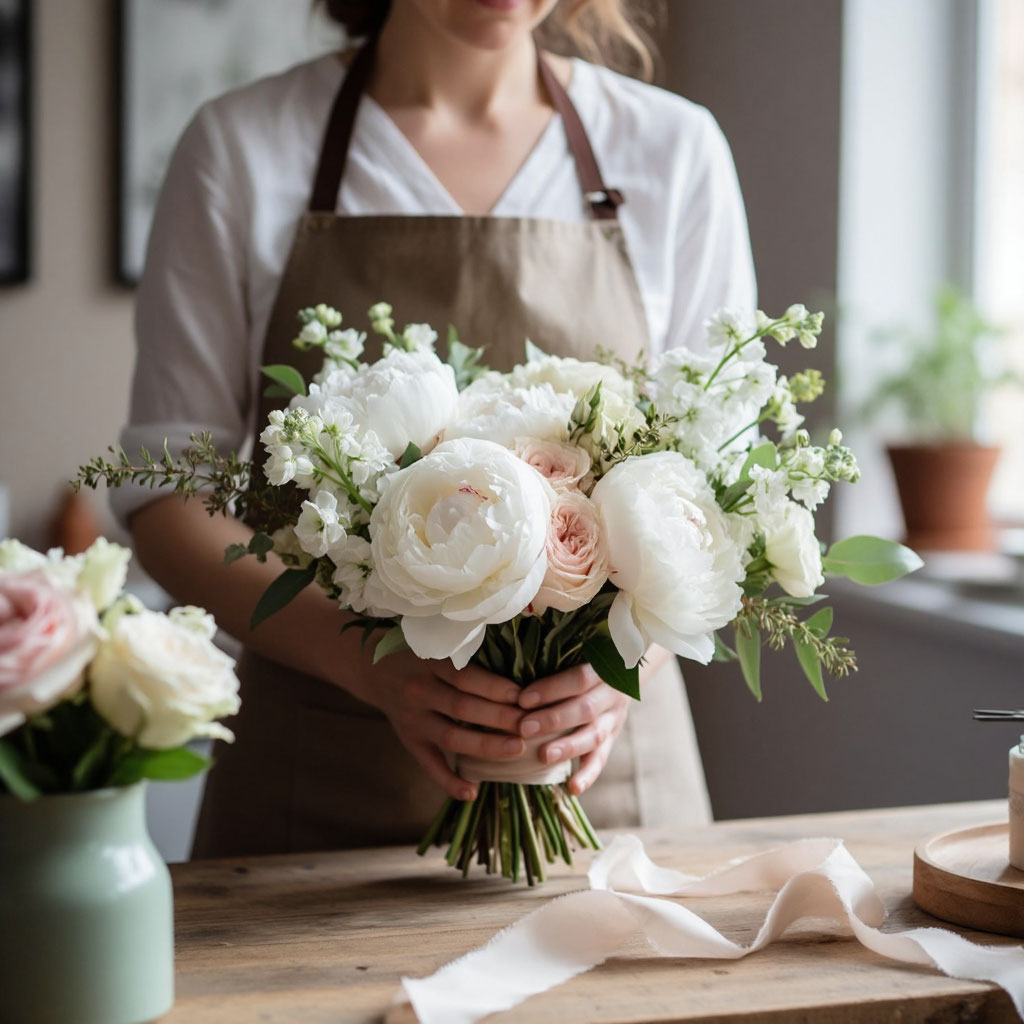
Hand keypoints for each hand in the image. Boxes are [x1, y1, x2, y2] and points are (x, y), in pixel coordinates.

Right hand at [363, 650, 526, 801]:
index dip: (495, 687)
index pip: (465, 677)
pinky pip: (429, 765)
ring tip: (517, 749)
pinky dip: (449, 782)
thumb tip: (518, 672)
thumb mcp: (439, 647)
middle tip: (529, 725)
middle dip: (499, 718)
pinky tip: (472, 793)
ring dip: (486, 745)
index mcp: (429, 663)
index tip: (523, 696)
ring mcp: (412, 720)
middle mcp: (418, 691)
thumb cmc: (424, 657)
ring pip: (451, 737)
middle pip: (462, 708)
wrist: (377, 671)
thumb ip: (468, 657)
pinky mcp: (409, 741)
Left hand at [516, 665, 629, 796]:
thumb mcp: (578, 652)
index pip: (579, 678)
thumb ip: (553, 659)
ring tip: (544, 756)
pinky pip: (601, 759)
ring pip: (594, 735)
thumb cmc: (583, 659)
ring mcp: (614, 719)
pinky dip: (588, 775)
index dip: (551, 689)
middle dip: (553, 719)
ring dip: (568, 747)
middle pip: (585, 708)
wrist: (620, 671)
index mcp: (603, 669)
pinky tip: (573, 787)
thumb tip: (514, 666)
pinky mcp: (611, 739)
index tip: (523, 699)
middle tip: (524, 728)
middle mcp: (612, 694)